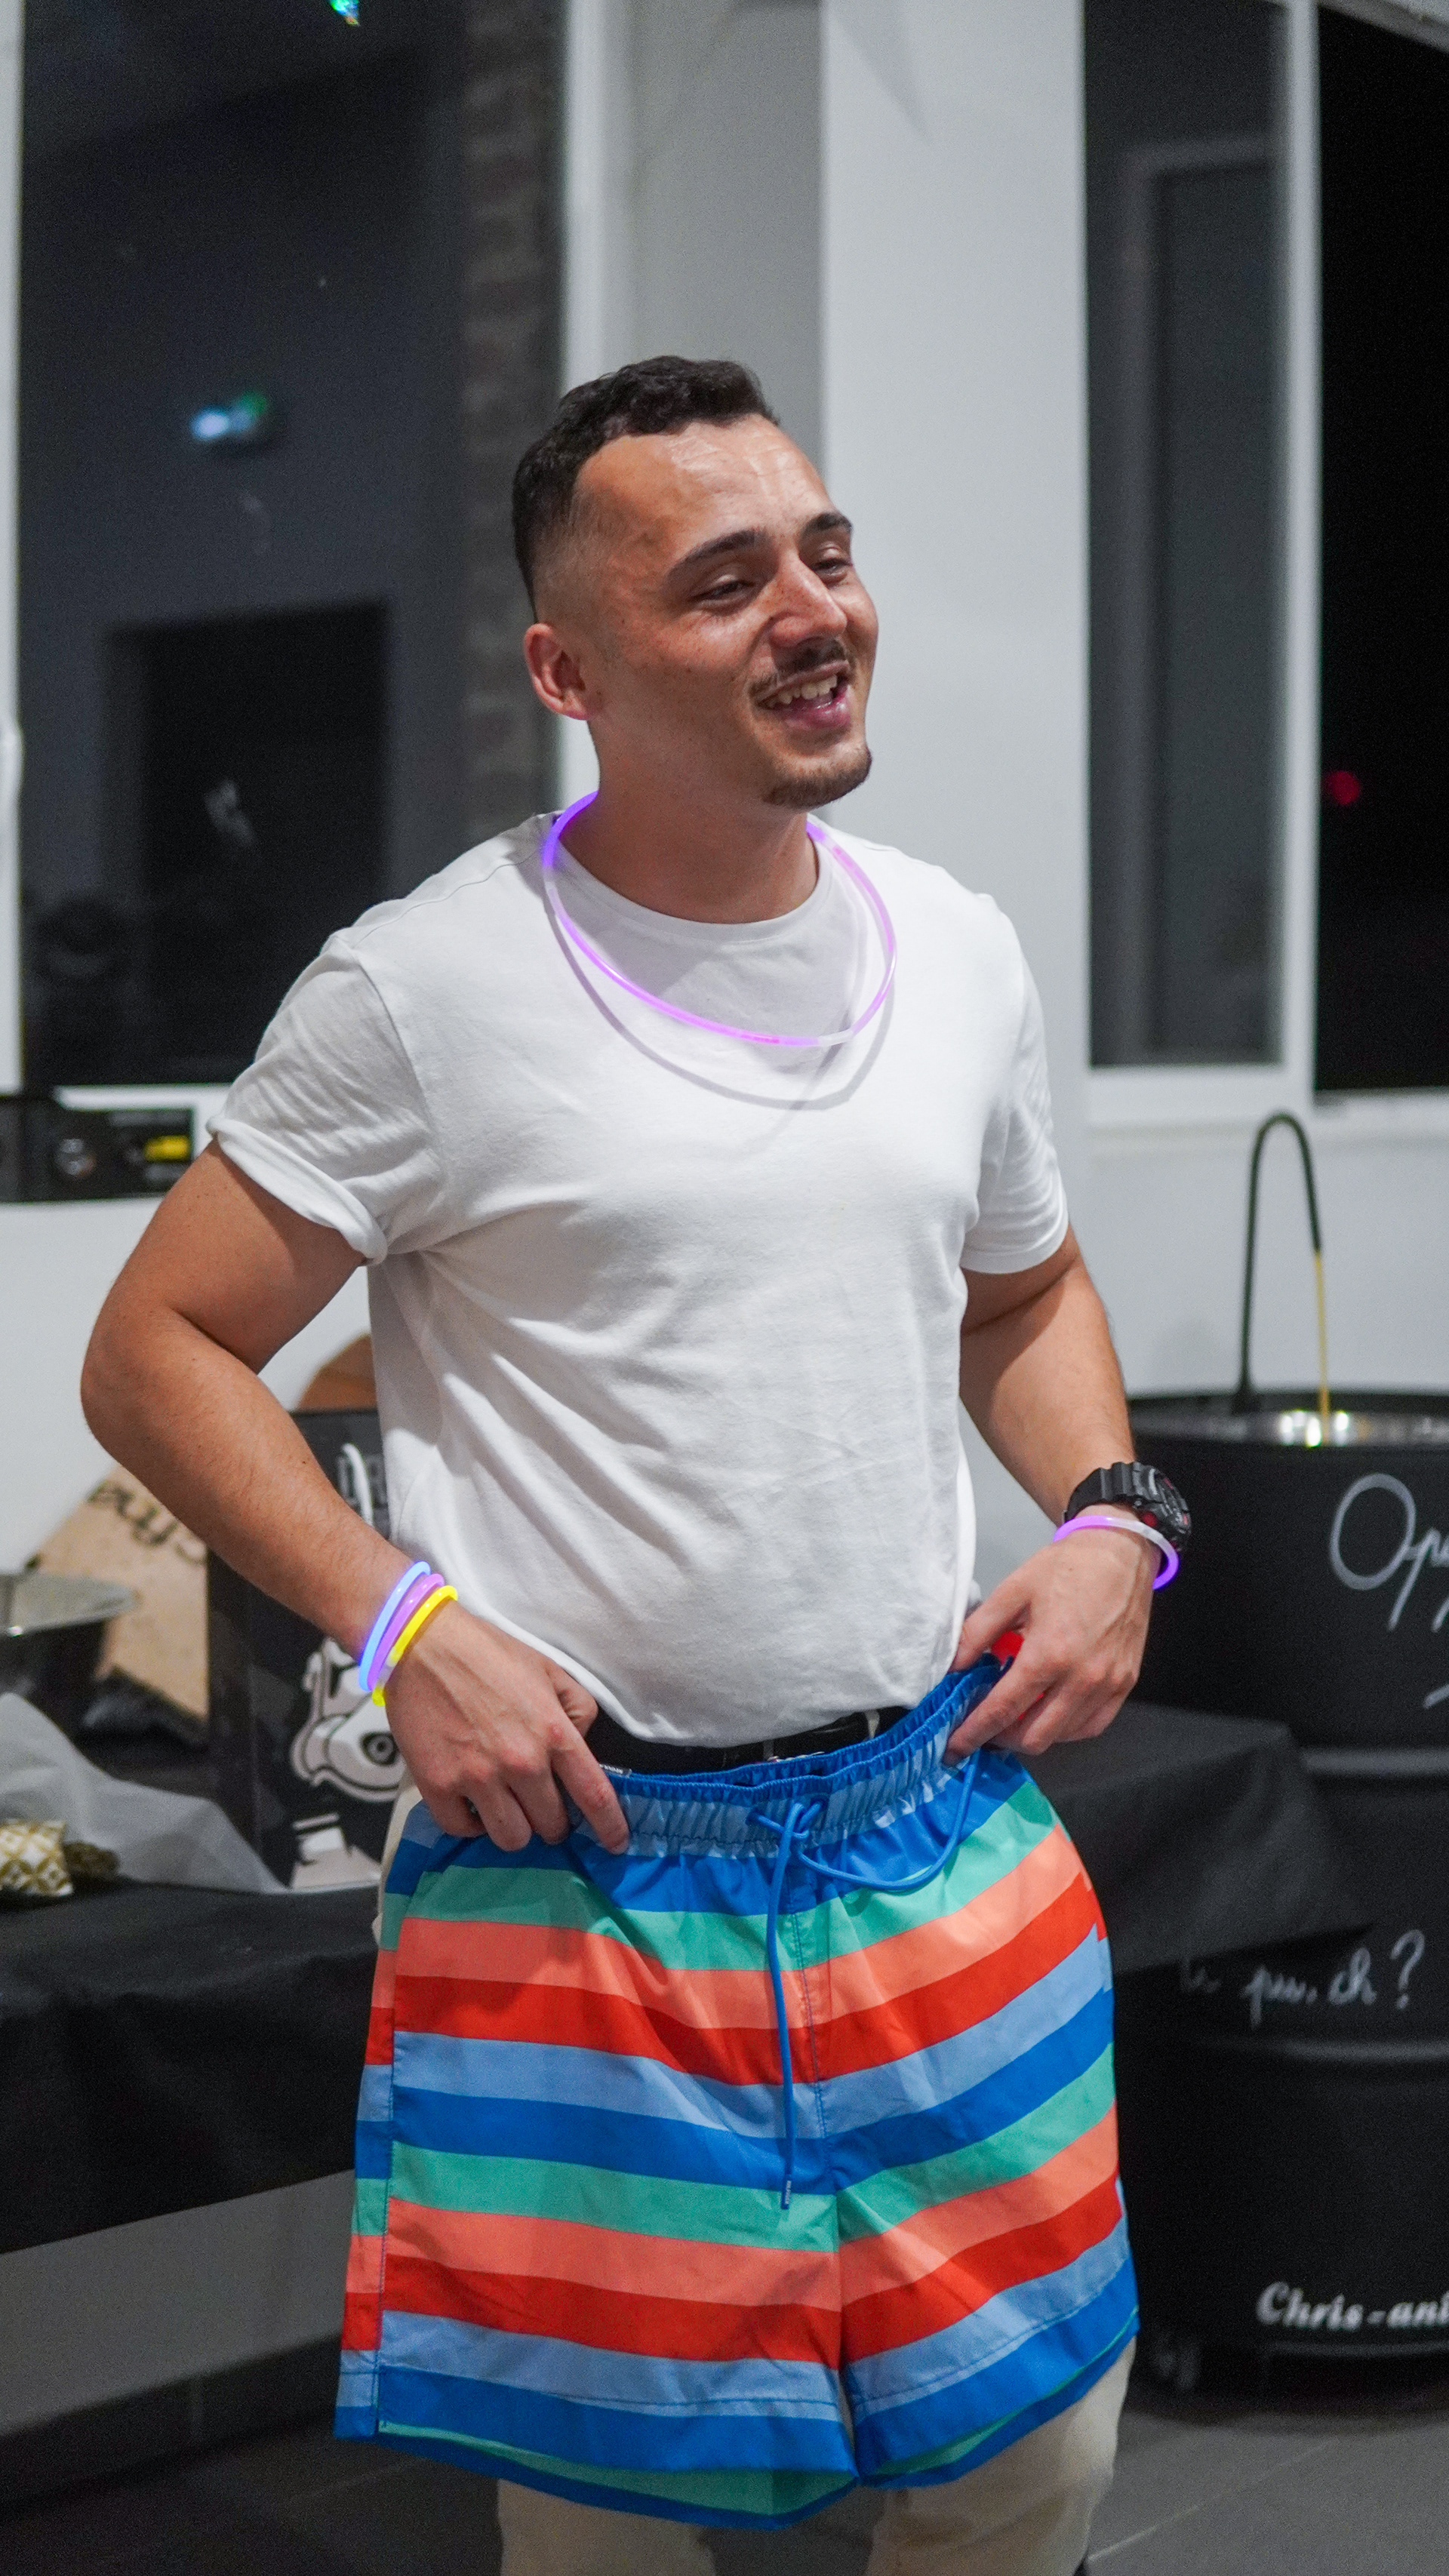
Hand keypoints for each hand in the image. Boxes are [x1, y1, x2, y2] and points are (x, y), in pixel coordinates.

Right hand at [381, 1603, 629, 1853]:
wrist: (424, 1644)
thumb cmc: (489, 1654)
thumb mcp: (550, 1670)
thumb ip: (578, 1709)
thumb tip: (582, 1747)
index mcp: (553, 1733)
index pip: (594, 1795)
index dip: (609, 1828)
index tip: (615, 1844)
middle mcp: (521, 1762)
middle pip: (551, 1826)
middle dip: (552, 1822)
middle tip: (540, 1806)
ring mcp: (478, 1777)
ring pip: (511, 1839)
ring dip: (515, 1829)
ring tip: (507, 1808)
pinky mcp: (438, 1785)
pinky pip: (463, 1829)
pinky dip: (471, 1823)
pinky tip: (472, 1803)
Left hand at [945, 1512, 1153, 1758]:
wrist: (1121, 1551)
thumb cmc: (1067, 1567)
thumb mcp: (1012, 1591)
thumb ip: (977, 1632)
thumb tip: (951, 1666)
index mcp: (1050, 1653)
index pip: (1003, 1709)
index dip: (974, 1733)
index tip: (955, 1746)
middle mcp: (1082, 1677)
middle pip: (1034, 1736)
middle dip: (1001, 1740)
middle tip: (983, 1728)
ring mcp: (1109, 1684)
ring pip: (1062, 1736)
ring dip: (1032, 1735)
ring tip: (1013, 1717)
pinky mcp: (1126, 1684)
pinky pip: (1092, 1726)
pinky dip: (1065, 1730)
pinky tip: (1048, 1714)